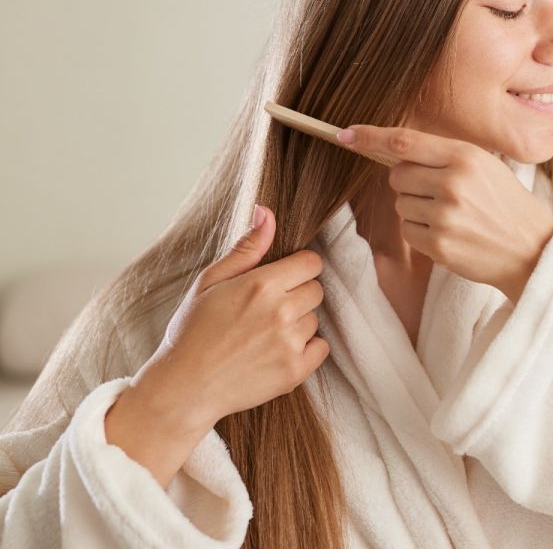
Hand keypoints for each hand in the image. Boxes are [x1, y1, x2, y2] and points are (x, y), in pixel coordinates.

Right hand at [130, 205, 329, 432]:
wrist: (183, 388)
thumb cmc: (191, 332)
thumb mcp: (210, 283)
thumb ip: (246, 248)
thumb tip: (267, 212)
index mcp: (262, 285)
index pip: (311, 262)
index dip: (297, 268)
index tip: (281, 279)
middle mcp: (282, 312)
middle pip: (316, 290)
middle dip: (297, 295)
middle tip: (266, 310)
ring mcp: (290, 343)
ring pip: (315, 320)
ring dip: (298, 324)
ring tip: (264, 334)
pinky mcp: (296, 371)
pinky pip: (321, 348)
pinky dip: (305, 350)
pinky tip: (276, 352)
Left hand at [336, 124, 552, 299]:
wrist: (533, 250)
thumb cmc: (506, 205)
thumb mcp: (485, 167)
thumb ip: (443, 156)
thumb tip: (391, 149)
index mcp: (465, 156)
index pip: (404, 141)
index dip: (369, 137)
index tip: (345, 134)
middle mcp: (453, 182)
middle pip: (397, 175)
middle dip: (409, 184)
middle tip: (439, 193)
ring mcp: (445, 215)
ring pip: (401, 204)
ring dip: (417, 211)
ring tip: (453, 217)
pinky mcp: (439, 243)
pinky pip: (408, 231)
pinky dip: (422, 234)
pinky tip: (451, 235)